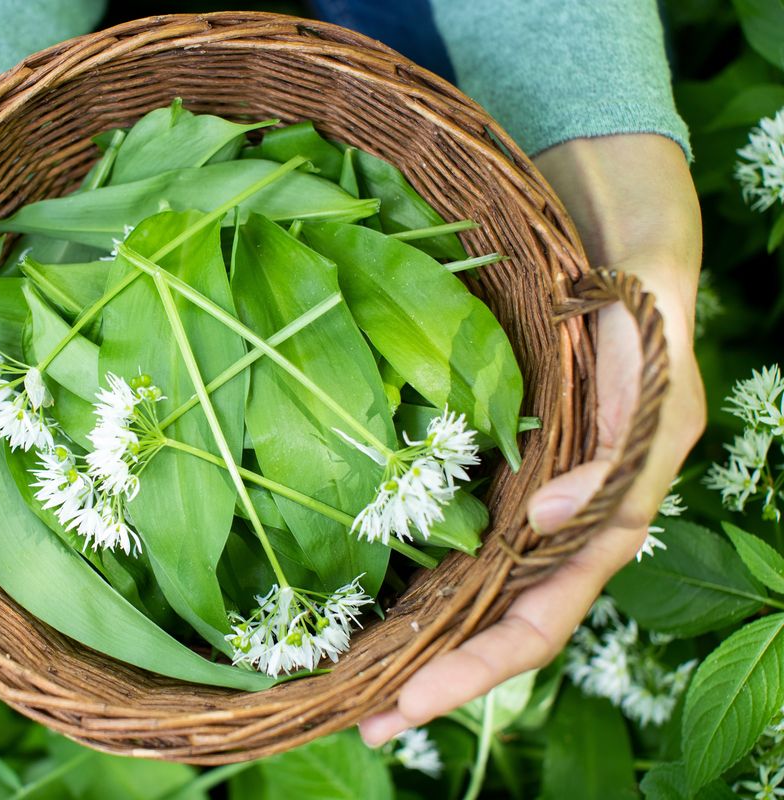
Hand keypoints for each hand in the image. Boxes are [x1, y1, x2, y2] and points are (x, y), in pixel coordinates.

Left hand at [360, 134, 704, 744]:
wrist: (610, 245)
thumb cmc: (637, 308)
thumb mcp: (647, 371)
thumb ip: (617, 452)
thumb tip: (550, 525)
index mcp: (605, 520)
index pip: (540, 620)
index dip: (479, 669)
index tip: (409, 704)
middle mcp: (558, 526)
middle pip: (497, 626)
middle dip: (436, 681)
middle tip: (363, 721)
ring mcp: (522, 501)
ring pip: (470, 592)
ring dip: (417, 642)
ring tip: (351, 683)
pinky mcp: (491, 468)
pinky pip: (452, 535)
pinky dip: (414, 576)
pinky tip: (367, 598)